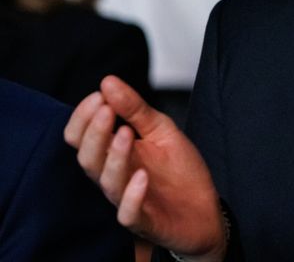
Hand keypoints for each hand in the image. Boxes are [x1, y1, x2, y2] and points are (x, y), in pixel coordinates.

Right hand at [64, 76, 225, 261]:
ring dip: (114, 157)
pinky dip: (132, 196)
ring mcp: (127, 200)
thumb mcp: (162, 130)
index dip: (83, 117)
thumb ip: (135, 109)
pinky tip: (142, 177)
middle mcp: (114, 177)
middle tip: (106, 109)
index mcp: (113, 154)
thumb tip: (108, 82)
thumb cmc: (178, 171)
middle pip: (87, 158)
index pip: (80, 137)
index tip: (99, 95)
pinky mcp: (144, 221)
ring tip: (126, 133)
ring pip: (106, 182)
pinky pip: (127, 213)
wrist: (204, 210)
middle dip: (94, 133)